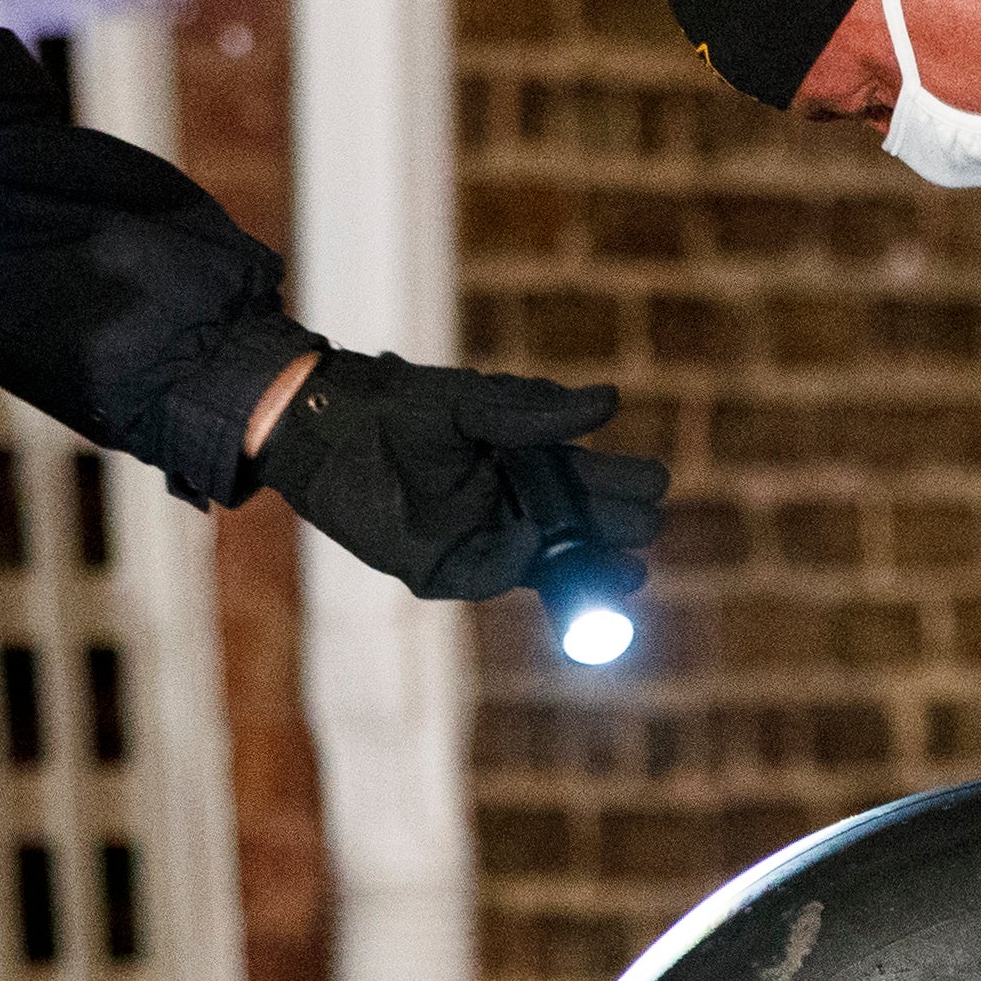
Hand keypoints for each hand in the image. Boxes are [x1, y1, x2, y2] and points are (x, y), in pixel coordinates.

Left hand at [256, 348, 671, 602]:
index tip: (655, 485)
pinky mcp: (442, 569)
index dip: (622, 485)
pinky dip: (520, 571)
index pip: (586, 481)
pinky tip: (547, 555)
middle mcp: (508, 504)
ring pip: (547, 563)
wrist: (324, 429)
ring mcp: (477, 539)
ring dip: (588, 569)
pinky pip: (492, 578)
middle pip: (576, 525)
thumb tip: (611, 402)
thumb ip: (536, 411)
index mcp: (523, 460)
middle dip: (615, 526)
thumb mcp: (471, 402)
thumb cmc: (396, 405)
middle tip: (647, 524)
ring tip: (629, 569)